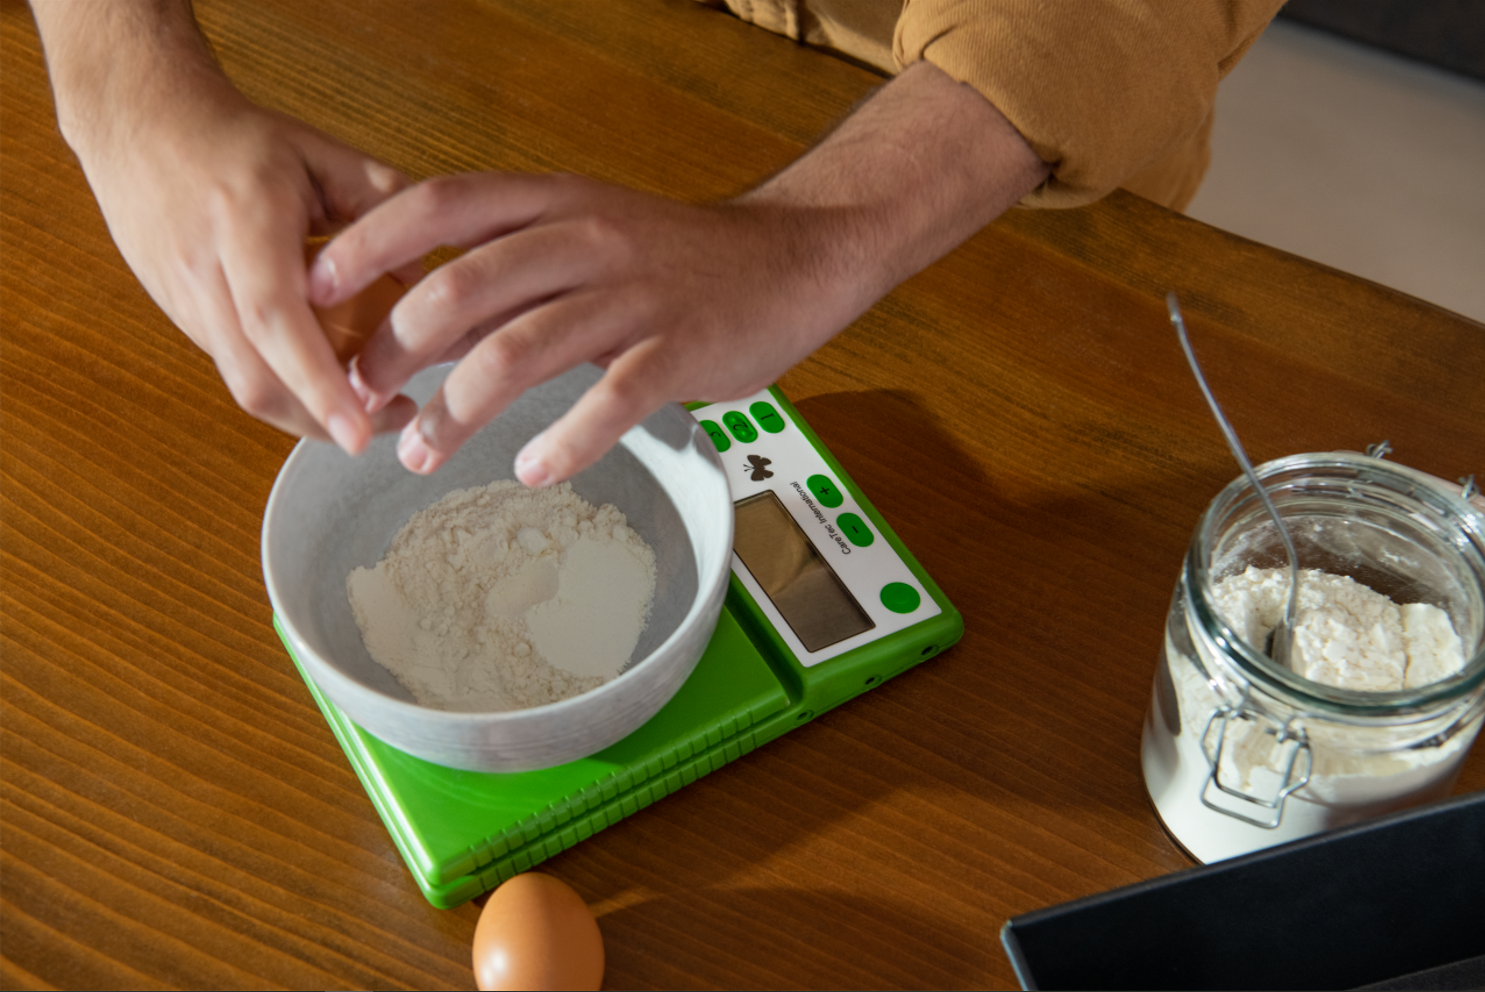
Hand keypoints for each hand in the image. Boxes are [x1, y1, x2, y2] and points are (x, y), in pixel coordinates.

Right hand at [34, 0, 416, 450]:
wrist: (139, 126)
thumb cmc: (238, 140)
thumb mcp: (320, 154)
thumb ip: (382, 204)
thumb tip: (428, 273)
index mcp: (244, 220)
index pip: (277, 319)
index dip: (319, 383)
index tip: (360, 432)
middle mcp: (206, 269)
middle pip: (256, 374)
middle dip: (320, 420)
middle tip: (384, 430)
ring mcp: (187, 301)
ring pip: (243, 384)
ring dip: (304, 414)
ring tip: (365, 415)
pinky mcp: (183, 320)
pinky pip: (236, 370)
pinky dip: (284, 390)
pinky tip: (325, 387)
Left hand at [311, 61, 1048, 483]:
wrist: (791, 258)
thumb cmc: (675, 258)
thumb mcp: (585, 236)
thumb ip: (508, 273)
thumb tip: (414, 320)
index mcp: (555, 202)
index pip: (441, 207)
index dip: (369, 245)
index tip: (312, 290)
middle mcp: (586, 238)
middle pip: (464, 286)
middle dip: (396, 348)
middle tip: (359, 400)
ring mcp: (634, 294)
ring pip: (523, 349)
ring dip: (460, 410)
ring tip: (420, 455)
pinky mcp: (680, 349)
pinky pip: (612, 399)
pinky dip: (567, 439)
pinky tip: (534, 470)